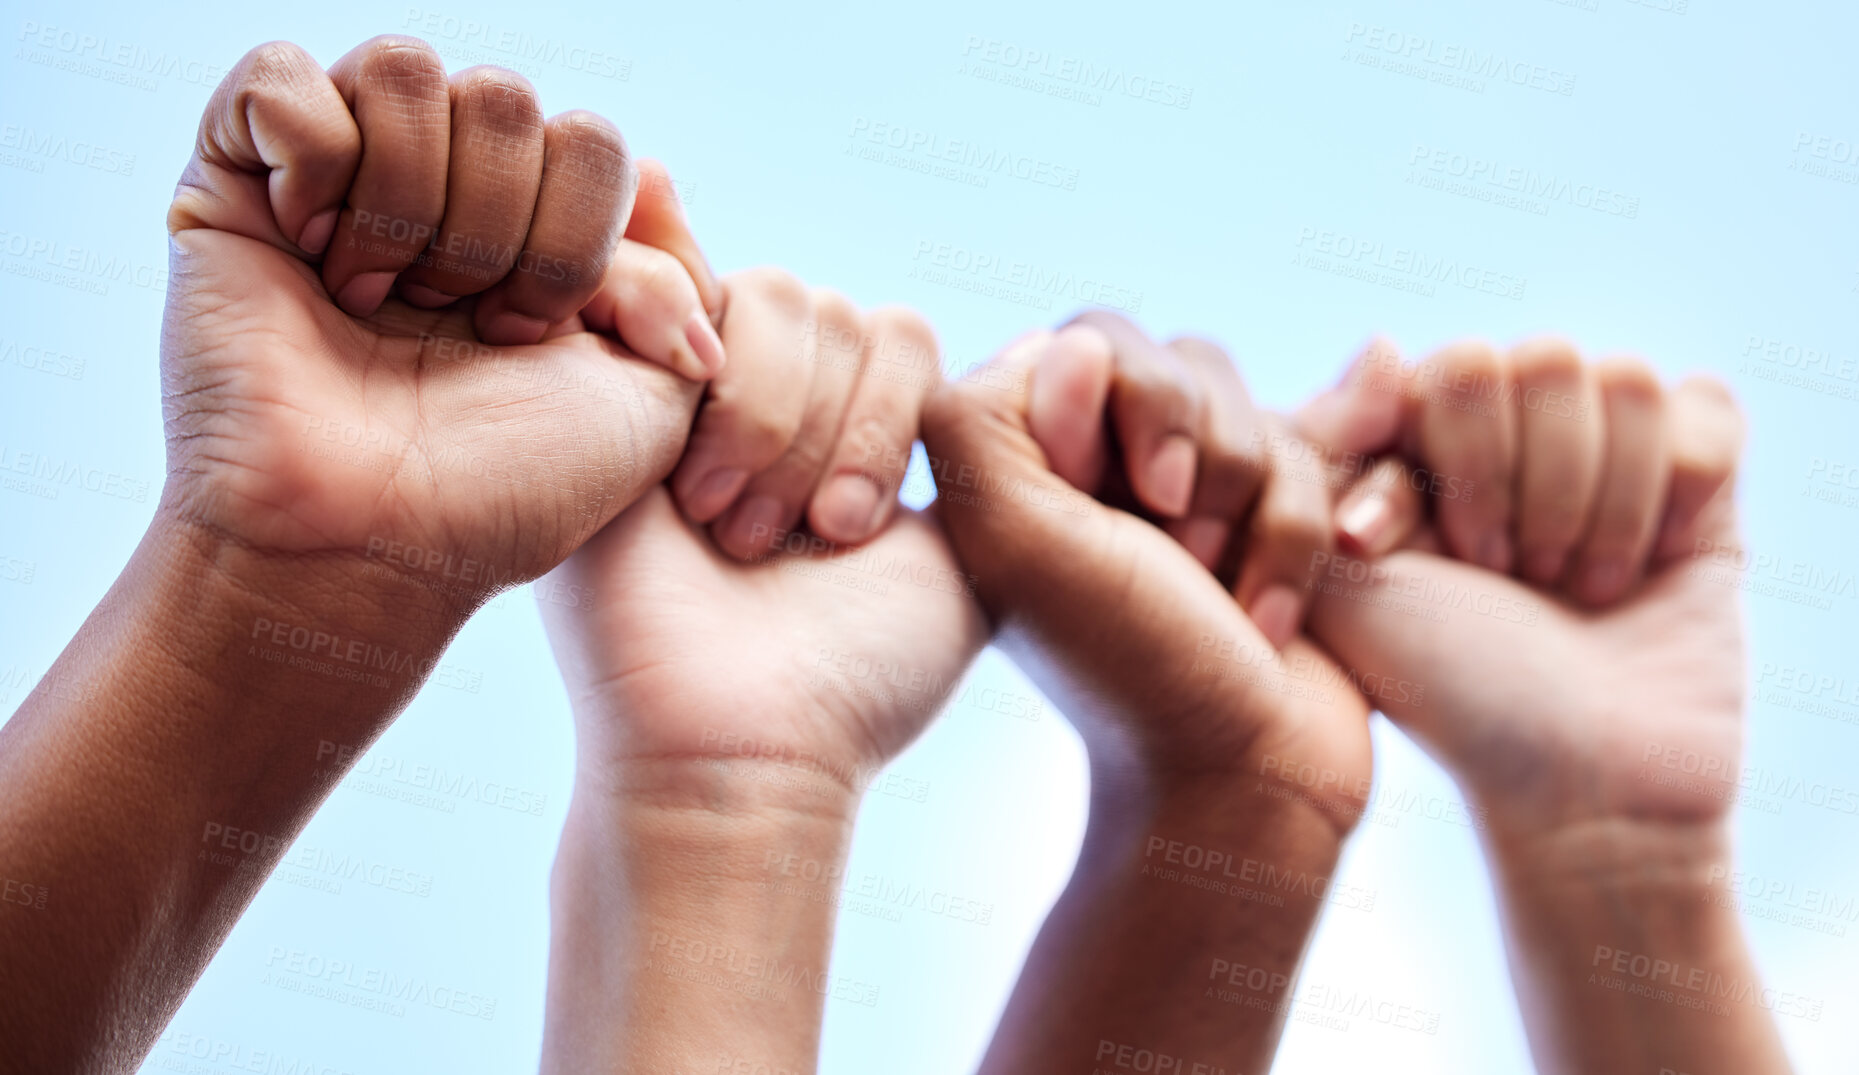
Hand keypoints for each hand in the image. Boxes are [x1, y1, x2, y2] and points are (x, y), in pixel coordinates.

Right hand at [162, 37, 721, 607]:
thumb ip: (678, 279)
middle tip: (453, 325)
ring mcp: (341, 178)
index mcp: (537, 232)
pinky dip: (313, 162)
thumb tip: (654, 175)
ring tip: (379, 302)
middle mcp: (444, 192)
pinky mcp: (236, 177)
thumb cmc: (508, 490)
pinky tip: (309, 254)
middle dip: (497, 233)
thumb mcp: (653, 395)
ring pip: (406, 70)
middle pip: (507, 100)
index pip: (593, 141)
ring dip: (409, 205)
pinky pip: (286, 79)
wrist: (370, 548)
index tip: (530, 338)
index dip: (575, 242)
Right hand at [535, 274, 985, 1074]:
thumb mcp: (978, 555)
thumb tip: (1056, 343)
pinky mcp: (608, 394)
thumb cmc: (857, 679)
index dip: (893, 414)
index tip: (857, 533)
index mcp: (840, 440)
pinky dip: (705, 368)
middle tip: (802, 538)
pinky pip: (669, 285)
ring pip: (771, 295)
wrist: (732, 745)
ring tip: (736, 532)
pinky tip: (688, 478)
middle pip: (836, 309)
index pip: (897, 333)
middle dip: (834, 426)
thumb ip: (1013, 446)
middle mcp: (763, 409)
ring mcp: (681, 399)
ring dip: (772, 419)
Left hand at [924, 314, 1370, 816]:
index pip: (1089, 340)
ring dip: (1253, 506)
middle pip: (1178, 359)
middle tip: (1179, 551)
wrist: (1247, 776)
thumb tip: (1074, 345)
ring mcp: (1187, 490)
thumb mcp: (1019, 540)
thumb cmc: (1129, 664)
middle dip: (1201, 455)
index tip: (1123, 502)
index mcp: (1021, 460)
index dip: (1128, 403)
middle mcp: (1098, 464)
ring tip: (1222, 594)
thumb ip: (993, 419)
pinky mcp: (1267, 515)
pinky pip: (1311, 453)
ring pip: (1251, 407)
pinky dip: (1298, 538)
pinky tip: (1267, 618)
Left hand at [1300, 339, 1789, 1074]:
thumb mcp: (1335, 576)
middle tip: (1506, 575)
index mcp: (1423, 446)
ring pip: (1618, 381)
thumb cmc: (1448, 690)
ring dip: (1589, 502)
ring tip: (1569, 584)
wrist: (1578, 788)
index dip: (1440, 466)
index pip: (1442, 369)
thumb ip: (1321, 450)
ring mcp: (1608, 455)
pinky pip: (1699, 410)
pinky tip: (1642, 567)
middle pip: (1534, 358)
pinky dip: (1669, 493)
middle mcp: (1514, 440)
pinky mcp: (1700, 481)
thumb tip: (1385, 343)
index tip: (1412, 555)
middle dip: (1517, 484)